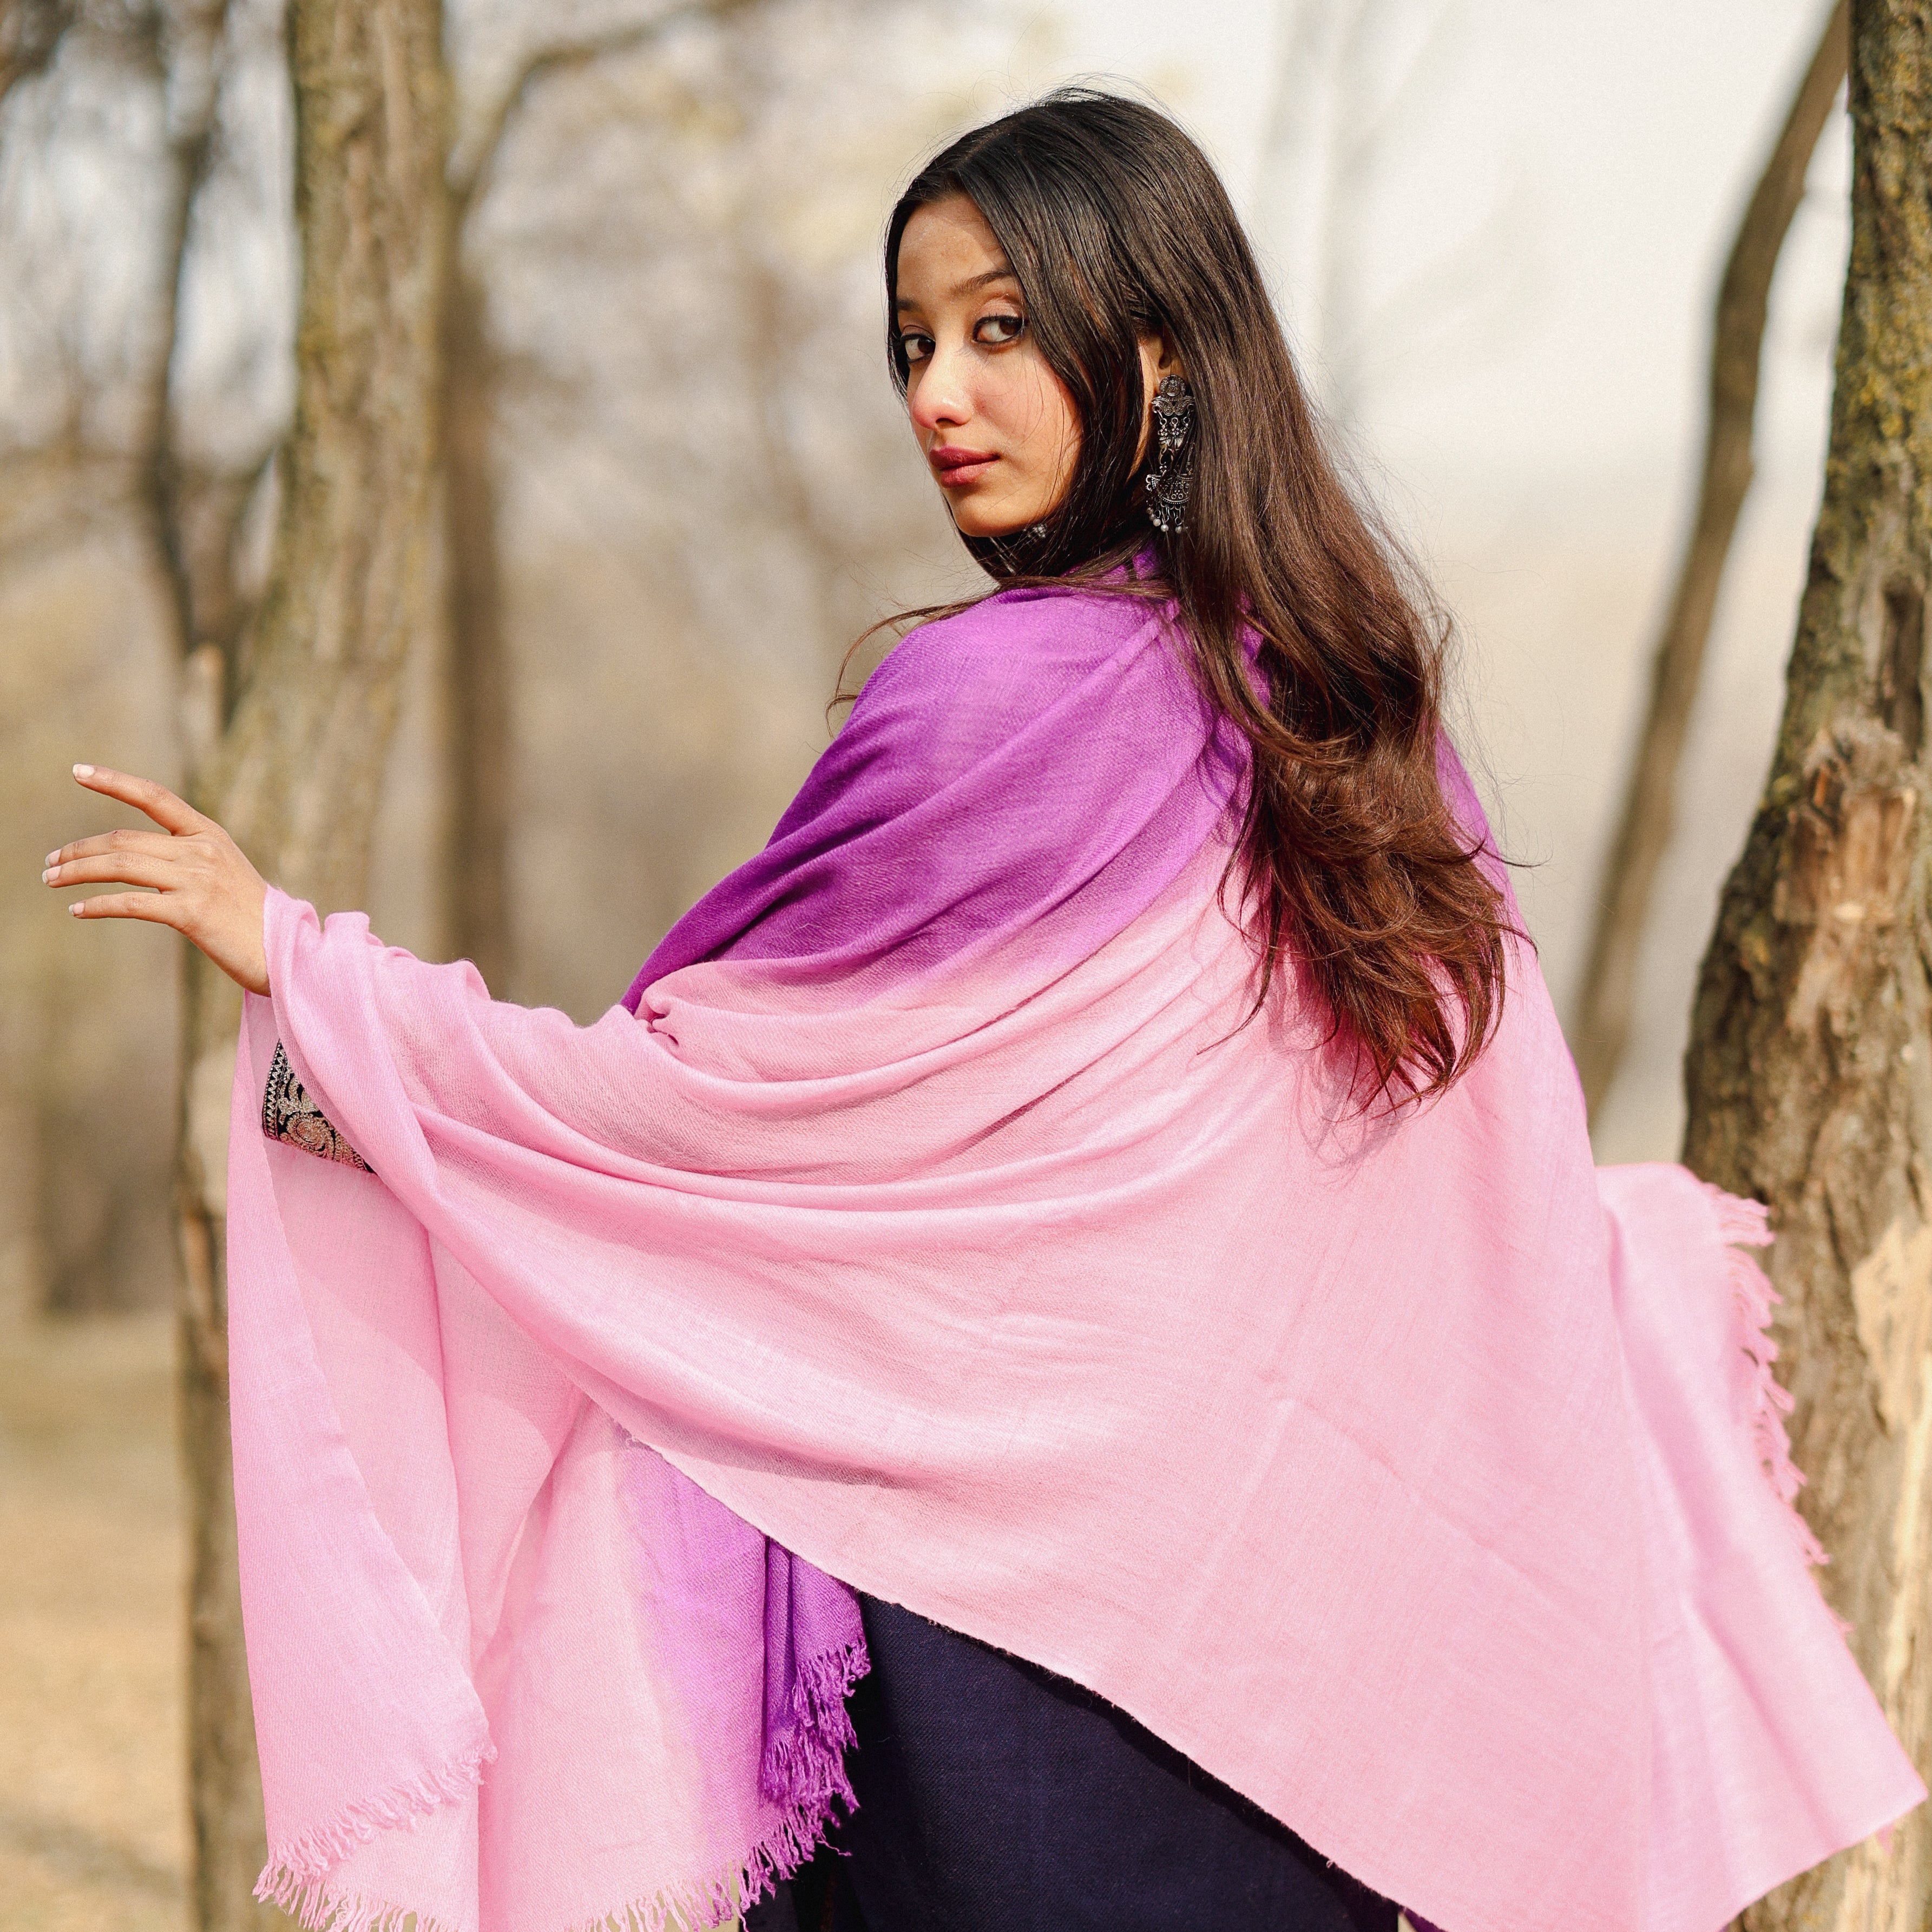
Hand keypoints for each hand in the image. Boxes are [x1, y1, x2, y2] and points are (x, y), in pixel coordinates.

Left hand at [44, 765, 269, 995]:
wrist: (287, 953)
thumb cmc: (252, 919)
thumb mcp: (223, 874)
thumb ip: (186, 858)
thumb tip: (133, 858)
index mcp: (210, 835)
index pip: (154, 796)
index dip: (114, 781)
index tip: (78, 771)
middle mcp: (202, 851)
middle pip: (123, 839)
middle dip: (78, 849)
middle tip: (50, 863)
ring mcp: (197, 880)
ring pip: (119, 865)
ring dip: (76, 872)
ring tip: (51, 880)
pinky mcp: (191, 913)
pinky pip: (131, 903)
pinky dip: (97, 905)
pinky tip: (78, 911)